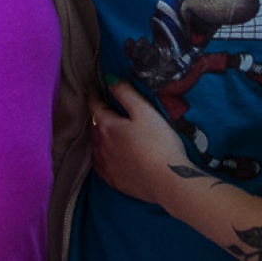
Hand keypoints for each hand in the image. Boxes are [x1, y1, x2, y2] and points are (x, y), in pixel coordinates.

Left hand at [89, 79, 195, 207]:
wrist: (167, 181)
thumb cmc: (159, 143)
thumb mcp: (145, 111)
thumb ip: (126, 93)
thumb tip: (110, 79)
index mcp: (106, 126)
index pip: (95, 104)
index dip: (94, 93)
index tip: (94, 86)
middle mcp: (100, 145)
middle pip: (95, 125)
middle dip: (98, 115)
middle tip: (104, 107)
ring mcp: (105, 164)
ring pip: (96, 145)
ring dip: (99, 135)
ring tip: (107, 130)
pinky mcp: (112, 180)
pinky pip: (100, 164)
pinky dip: (102, 155)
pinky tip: (108, 155)